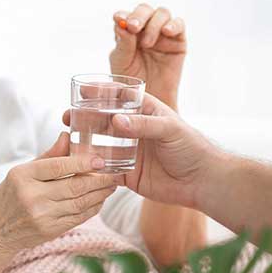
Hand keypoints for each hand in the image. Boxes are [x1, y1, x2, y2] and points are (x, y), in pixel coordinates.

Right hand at [0, 133, 117, 256]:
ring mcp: (42, 216)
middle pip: (74, 186)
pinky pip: (78, 218)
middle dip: (99, 180)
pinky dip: (92, 208)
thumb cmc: (8, 196)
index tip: (101, 160)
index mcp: (23, 176)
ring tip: (111, 186)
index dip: (82, 163)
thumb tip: (68, 136)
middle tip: (115, 173)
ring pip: (80, 203)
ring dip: (100, 194)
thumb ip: (48, 155)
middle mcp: (32, 196)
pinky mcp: (50, 231)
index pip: (58, 166)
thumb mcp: (21, 171)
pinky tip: (100, 200)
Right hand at [63, 92, 226, 208]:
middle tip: (68, 118)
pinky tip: (78, 165)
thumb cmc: (192, 147)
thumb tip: (116, 121)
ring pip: (101, 145)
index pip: (118, 97)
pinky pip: (105, 170)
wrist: (203, 181)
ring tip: (68, 140)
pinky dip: (93, 168)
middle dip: (85, 118)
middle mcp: (134, 130)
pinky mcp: (128, 174)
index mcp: (145, 112)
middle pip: (103, 121)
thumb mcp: (169, 129)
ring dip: (85, 142)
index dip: (100, 93)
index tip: (81, 90)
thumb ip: (143, 125)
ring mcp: (130, 152)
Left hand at [110, 4, 186, 108]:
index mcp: (127, 32)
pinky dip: (173, 24)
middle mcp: (145, 28)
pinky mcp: (178, 40)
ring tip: (147, 43)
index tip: (119, 19)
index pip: (125, 15)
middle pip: (144, 10)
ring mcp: (162, 33)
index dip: (122, 15)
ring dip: (153, 24)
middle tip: (133, 27)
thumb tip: (120, 23)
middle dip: (138, 16)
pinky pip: (179, 24)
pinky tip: (166, 32)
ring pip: (161, 13)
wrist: (151, 100)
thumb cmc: (132, 82)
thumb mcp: (122, 63)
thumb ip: (123, 44)